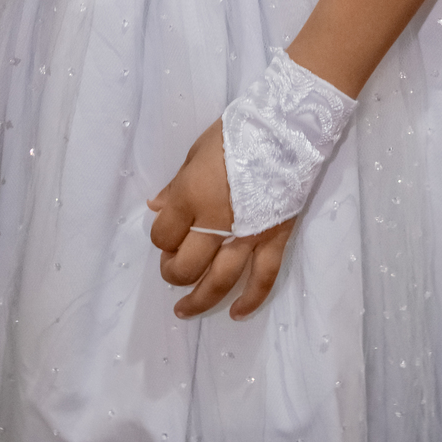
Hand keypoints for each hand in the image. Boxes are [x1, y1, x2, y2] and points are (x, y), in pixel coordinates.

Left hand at [147, 120, 295, 319]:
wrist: (285, 128)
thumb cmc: (236, 134)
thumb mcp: (196, 152)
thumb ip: (176, 185)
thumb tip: (156, 207)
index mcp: (191, 196)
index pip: (163, 234)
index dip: (160, 239)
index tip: (165, 233)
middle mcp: (215, 223)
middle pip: (186, 265)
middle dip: (174, 272)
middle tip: (172, 268)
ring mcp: (247, 235)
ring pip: (219, 281)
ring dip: (199, 300)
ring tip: (185, 310)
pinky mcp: (275, 238)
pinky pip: (263, 278)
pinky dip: (250, 300)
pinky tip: (237, 313)